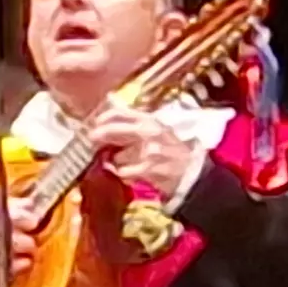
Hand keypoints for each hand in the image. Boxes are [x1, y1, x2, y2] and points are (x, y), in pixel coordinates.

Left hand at [88, 105, 205, 198]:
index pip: (119, 112)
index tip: (94, 125)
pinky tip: (127, 174)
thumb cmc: (173, 151)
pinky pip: (123, 172)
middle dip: (98, 136)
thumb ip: (136, 125)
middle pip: (111, 130)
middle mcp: (149, 132)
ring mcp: (149, 151)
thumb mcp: (158, 131)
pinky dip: (121, 174)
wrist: (194, 172)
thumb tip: (107, 120)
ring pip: (116, 155)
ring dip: (114, 160)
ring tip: (119, 162)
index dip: (102, 118)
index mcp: (151, 121)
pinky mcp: (149, 170)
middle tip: (93, 141)